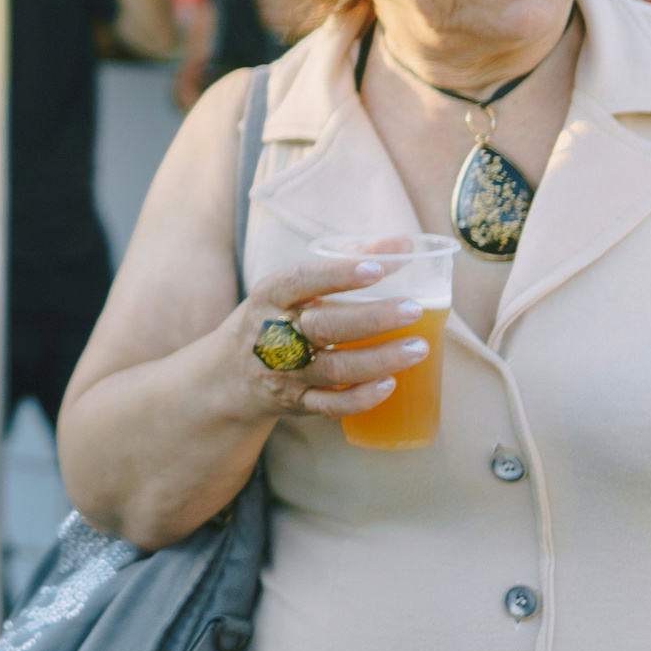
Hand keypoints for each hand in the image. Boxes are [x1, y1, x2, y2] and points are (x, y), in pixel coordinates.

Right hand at [227, 256, 432, 421]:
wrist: (232, 374)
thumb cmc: (276, 318)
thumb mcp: (293, 289)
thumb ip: (345, 264)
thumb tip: (402, 245)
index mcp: (270, 297)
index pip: (301, 281)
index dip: (338, 275)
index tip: (376, 269)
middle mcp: (274, 335)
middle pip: (324, 327)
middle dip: (371, 318)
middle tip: (414, 309)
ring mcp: (286, 372)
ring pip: (335, 368)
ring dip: (379, 359)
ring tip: (418, 348)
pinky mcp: (298, 402)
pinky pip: (330, 405)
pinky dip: (359, 398)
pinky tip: (390, 385)